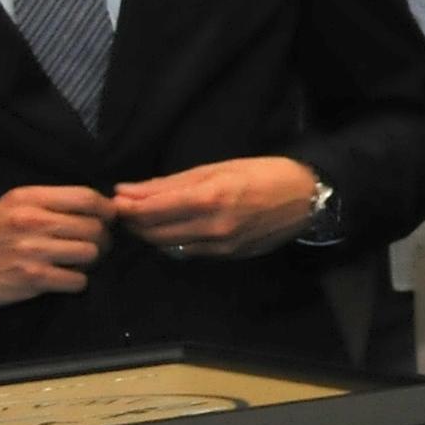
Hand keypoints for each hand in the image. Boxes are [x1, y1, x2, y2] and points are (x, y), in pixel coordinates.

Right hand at [0, 183, 112, 310]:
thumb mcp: (10, 207)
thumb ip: (49, 203)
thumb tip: (97, 206)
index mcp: (28, 198)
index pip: (87, 197)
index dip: (106, 210)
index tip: (107, 219)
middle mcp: (32, 221)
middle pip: (95, 227)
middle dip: (101, 238)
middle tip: (90, 245)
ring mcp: (34, 250)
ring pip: (91, 253)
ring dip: (89, 262)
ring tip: (74, 262)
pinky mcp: (34, 278)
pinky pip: (78, 280)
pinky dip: (75, 282)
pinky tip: (62, 279)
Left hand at [105, 155, 321, 256]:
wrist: (308, 199)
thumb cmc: (263, 173)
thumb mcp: (216, 168)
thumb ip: (169, 183)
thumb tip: (127, 191)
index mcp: (209, 197)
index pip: (150, 210)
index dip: (126, 206)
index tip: (116, 199)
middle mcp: (212, 226)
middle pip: (153, 233)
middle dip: (133, 222)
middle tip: (127, 209)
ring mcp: (221, 245)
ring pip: (167, 247)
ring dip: (151, 234)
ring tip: (147, 219)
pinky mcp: (228, 256)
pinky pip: (188, 252)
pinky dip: (173, 241)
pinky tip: (175, 228)